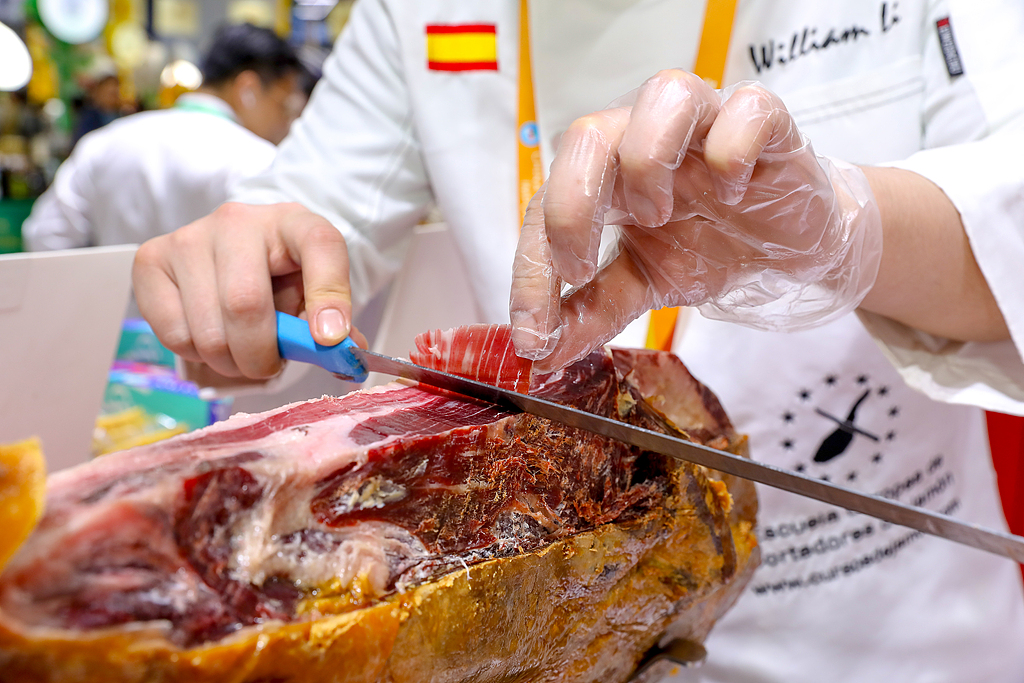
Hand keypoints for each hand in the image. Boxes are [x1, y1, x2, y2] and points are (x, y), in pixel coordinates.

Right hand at [133, 202, 353, 378]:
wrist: (237, 251)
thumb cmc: (281, 275)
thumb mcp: (315, 291)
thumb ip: (336, 323)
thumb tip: (344, 354)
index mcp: (295, 221)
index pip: (320, 246)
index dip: (328, 296)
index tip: (330, 338)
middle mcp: (237, 220)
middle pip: (245, 305)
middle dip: (261, 356)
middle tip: (269, 365)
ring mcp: (188, 237)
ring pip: (207, 331)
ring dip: (230, 362)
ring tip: (241, 350)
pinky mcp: (150, 260)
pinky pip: (175, 334)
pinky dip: (197, 354)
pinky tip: (210, 336)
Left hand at [510, 70, 881, 370]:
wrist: (793, 245)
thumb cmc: (711, 246)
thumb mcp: (644, 285)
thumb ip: (592, 312)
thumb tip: (540, 355)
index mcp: (606, 175)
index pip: (545, 204)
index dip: (531, 268)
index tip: (532, 333)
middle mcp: (644, 137)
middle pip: (587, 136)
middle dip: (570, 206)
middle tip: (579, 269)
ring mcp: (705, 123)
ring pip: (663, 96)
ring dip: (647, 161)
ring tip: (659, 216)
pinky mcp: (766, 120)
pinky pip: (746, 109)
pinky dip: (733, 151)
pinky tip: (732, 193)